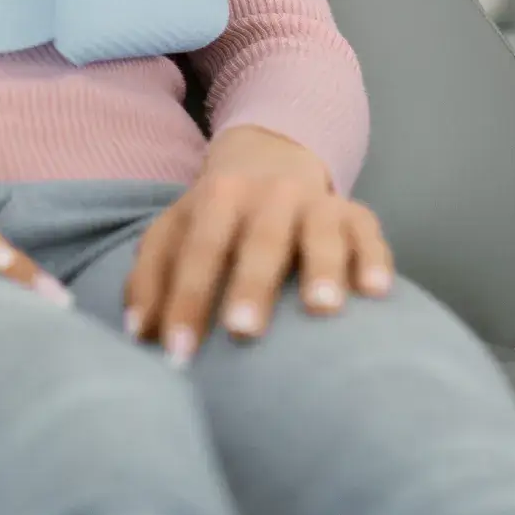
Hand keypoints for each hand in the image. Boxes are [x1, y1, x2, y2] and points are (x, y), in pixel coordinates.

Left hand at [123, 124, 393, 364]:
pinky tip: (375, 292)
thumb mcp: (175, 233)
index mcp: (217, 197)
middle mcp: (268, 195)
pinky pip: (369, 234)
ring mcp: (315, 203)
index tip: (178, 353)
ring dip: (321, 268)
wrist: (268, 161)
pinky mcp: (357, 216)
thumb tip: (138, 334)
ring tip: (321, 308)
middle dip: (250, 285)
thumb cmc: (215, 220)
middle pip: (259, 240)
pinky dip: (373, 260)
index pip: (198, 250)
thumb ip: (151, 278)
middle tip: (241, 331)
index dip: (185, 300)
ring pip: (320, 232)